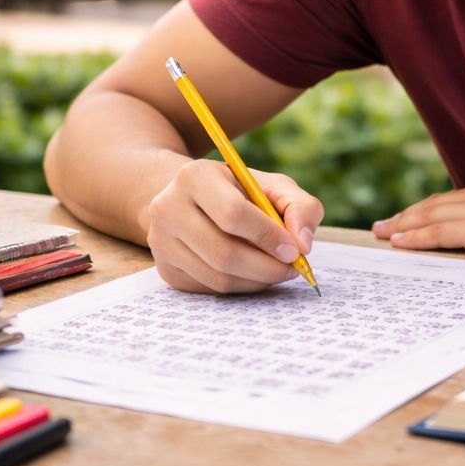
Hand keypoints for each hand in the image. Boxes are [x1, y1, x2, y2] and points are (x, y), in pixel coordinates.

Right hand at [145, 158, 322, 293]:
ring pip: (218, 276)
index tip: (295, 251)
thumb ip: (300, 207)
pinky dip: (241, 287)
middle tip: (293, 269)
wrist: (194, 200)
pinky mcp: (166, 270)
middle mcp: (168, 208)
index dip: (268, 236)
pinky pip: (210, 288)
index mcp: (194, 177)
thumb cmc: (242, 192)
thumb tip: (303, 244)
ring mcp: (161, 242)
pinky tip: (255, 274)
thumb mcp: (274, 186)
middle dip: (267, 267)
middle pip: (224, 252)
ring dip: (257, 280)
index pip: (233, 214)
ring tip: (278, 270)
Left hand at [370, 180, 464, 258]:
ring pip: (427, 217)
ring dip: (401, 224)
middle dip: (407, 215)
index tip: (415, 214)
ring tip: (381, 232)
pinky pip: (434, 234)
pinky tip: (397, 243)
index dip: (432, 208)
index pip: (455, 200)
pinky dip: (413, 238)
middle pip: (433, 205)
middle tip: (384, 224)